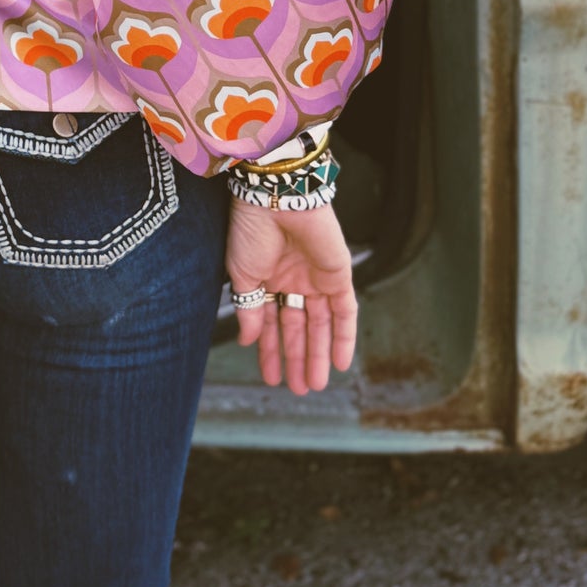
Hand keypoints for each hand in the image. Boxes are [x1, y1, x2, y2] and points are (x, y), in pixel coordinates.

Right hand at [226, 194, 356, 395]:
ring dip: (319, 354)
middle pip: (298, 327)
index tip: (271, 377)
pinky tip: (341, 362)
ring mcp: (316, 278)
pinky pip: (345, 312)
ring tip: (315, 384)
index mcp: (266, 277)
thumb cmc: (251, 229)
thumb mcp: (241, 274)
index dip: (270, 350)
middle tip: (298, 388)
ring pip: (321, 325)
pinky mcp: (339, 275)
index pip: (270, 322)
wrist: (277, 197)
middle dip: (298, 358)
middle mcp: (292, 280)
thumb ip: (248, 309)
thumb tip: (246, 339)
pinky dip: (345, 337)